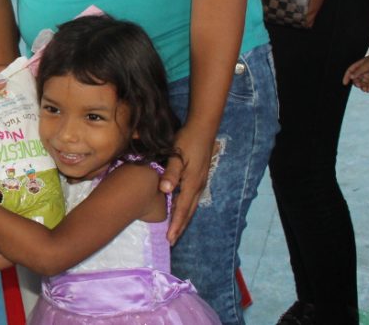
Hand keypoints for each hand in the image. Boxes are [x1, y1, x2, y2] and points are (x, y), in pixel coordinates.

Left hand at [160, 125, 214, 243]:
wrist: (203, 128)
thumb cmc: (187, 140)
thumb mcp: (176, 155)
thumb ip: (171, 172)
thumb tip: (165, 190)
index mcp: (191, 183)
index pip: (182, 209)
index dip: (176, 225)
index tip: (170, 239)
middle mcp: (198, 186)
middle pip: (188, 211)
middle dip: (180, 226)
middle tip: (172, 240)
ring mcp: (200, 181)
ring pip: (191, 205)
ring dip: (184, 218)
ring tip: (176, 229)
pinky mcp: (199, 176)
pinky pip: (192, 198)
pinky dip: (186, 207)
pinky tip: (181, 208)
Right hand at [342, 54, 368, 92]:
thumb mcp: (366, 65)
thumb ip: (358, 71)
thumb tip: (351, 77)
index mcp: (359, 65)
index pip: (350, 71)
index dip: (346, 77)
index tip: (345, 83)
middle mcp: (362, 71)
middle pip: (356, 79)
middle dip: (356, 83)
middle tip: (359, 85)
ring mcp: (368, 75)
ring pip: (362, 83)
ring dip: (362, 87)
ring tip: (365, 89)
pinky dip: (368, 88)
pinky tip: (368, 90)